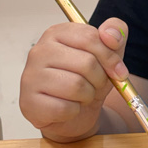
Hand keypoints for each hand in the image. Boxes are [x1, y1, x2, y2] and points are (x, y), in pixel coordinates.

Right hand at [19, 19, 128, 140]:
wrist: (74, 114)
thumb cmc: (88, 79)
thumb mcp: (107, 53)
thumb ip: (115, 33)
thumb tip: (110, 35)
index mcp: (57, 33)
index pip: (89, 37)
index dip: (110, 57)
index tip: (118, 71)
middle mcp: (39, 51)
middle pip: (86, 63)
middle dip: (99, 79)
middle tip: (95, 84)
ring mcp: (31, 76)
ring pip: (76, 86)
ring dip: (87, 96)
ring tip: (81, 95)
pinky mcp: (29, 103)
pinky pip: (64, 108)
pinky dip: (74, 111)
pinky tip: (68, 107)